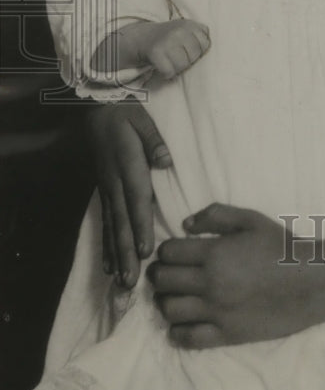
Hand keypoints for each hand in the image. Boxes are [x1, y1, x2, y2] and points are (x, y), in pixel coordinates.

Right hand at [89, 98, 171, 286]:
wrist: (95, 108)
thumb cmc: (124, 113)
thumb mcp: (141, 119)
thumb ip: (153, 140)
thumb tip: (165, 161)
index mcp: (128, 165)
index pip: (136, 199)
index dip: (140, 225)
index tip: (144, 250)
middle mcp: (115, 182)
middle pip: (122, 222)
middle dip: (126, 253)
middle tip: (131, 280)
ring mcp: (107, 189)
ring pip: (112, 227)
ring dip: (117, 255)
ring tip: (121, 281)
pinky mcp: (104, 192)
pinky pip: (105, 223)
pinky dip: (107, 245)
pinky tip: (108, 265)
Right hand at [137, 19, 209, 79]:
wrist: (143, 37)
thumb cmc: (170, 37)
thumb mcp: (187, 29)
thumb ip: (202, 35)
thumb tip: (219, 50)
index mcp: (190, 24)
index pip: (205, 45)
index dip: (197, 51)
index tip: (187, 49)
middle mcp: (179, 31)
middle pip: (194, 57)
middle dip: (187, 60)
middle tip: (177, 56)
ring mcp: (168, 41)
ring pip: (183, 65)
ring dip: (177, 68)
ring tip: (171, 61)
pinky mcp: (156, 52)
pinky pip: (169, 71)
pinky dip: (166, 73)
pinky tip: (163, 67)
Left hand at [148, 203, 324, 347]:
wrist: (310, 281)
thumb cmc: (281, 246)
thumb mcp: (251, 219)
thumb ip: (216, 216)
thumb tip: (185, 225)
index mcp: (214, 254)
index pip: (168, 253)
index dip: (167, 250)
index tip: (174, 252)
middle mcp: (210, 284)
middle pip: (163, 281)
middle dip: (160, 274)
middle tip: (168, 273)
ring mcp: (216, 312)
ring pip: (169, 310)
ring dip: (165, 301)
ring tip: (175, 295)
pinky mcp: (225, 335)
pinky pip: (187, 338)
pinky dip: (177, 331)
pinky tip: (183, 322)